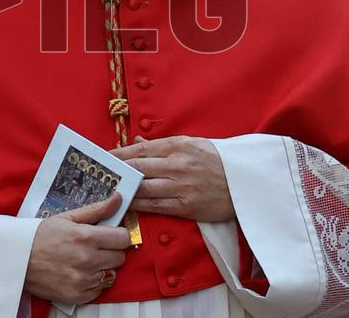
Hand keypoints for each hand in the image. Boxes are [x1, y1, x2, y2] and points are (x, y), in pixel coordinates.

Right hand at [24, 194, 131, 304]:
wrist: (18, 259)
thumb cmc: (41, 236)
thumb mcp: (67, 217)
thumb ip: (97, 209)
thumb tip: (118, 198)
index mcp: (86, 237)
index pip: (123, 238)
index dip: (118, 235)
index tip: (111, 235)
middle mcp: (87, 260)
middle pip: (120, 257)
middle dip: (111, 251)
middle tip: (96, 247)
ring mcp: (83, 280)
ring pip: (111, 274)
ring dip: (102, 267)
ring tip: (84, 260)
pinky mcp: (77, 296)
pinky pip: (99, 289)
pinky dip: (92, 282)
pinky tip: (79, 272)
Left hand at [110, 135, 234, 221]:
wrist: (247, 182)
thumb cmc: (218, 160)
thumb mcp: (193, 144)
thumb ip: (163, 145)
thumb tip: (137, 142)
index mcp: (179, 145)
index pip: (141, 149)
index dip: (120, 153)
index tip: (104, 156)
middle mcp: (178, 164)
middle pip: (139, 168)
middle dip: (118, 171)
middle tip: (100, 174)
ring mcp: (182, 186)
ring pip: (144, 188)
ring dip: (125, 190)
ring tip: (109, 191)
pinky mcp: (187, 205)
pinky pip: (157, 206)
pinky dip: (140, 205)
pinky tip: (128, 204)